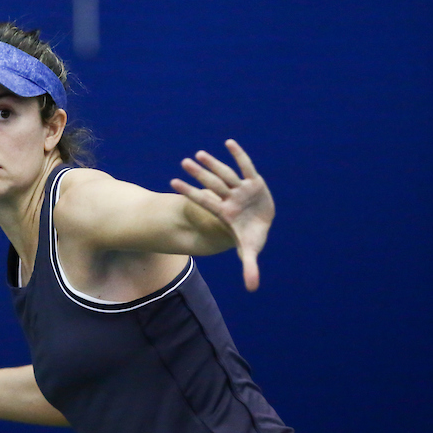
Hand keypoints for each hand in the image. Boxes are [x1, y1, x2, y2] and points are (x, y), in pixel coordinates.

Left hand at [170, 139, 273, 291]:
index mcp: (225, 213)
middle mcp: (230, 199)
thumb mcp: (249, 251)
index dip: (190, 192)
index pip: (204, 201)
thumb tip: (251, 289)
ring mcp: (241, 190)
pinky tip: (229, 142)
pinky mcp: (254, 182)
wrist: (259, 225)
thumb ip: (249, 267)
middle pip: (212, 185)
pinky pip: (246, 166)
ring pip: (225, 174)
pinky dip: (239, 155)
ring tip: (198, 154)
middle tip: (184, 162)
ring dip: (213, 164)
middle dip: (199, 174)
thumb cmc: (250, 237)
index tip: (173, 183)